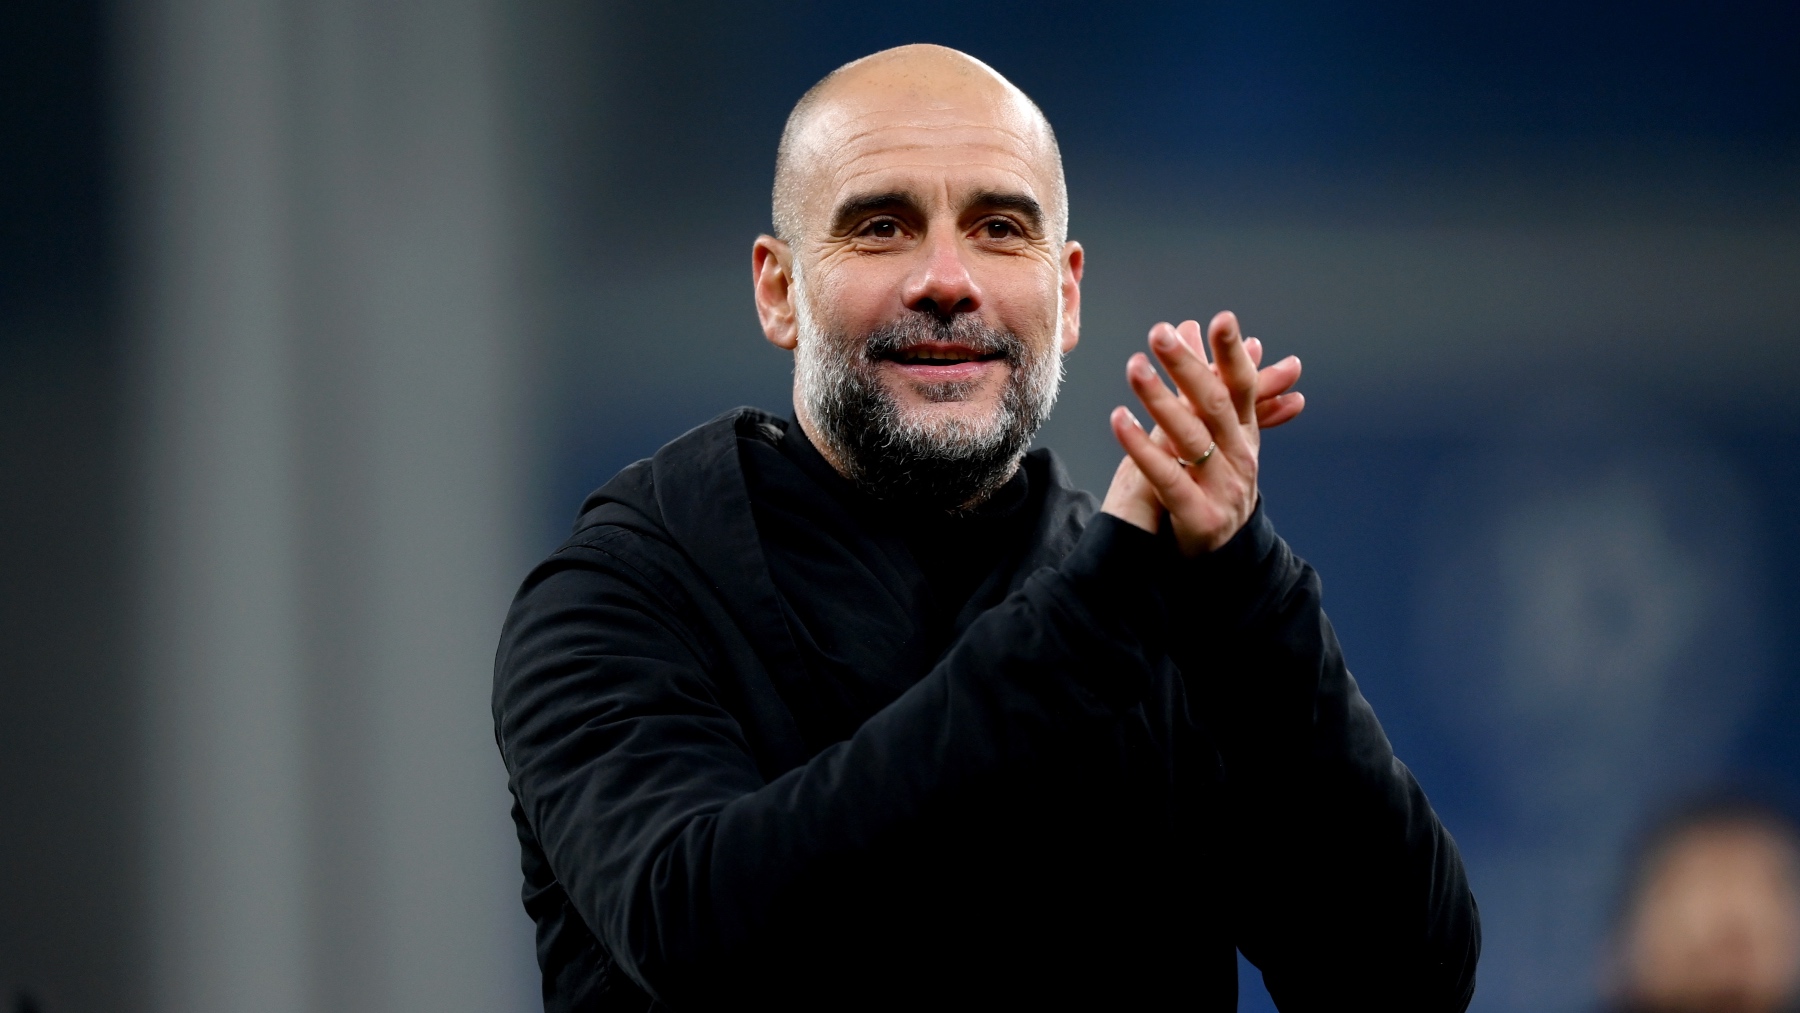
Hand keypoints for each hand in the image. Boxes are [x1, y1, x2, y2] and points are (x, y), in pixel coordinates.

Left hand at [1101, 312, 1276, 554]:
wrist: (1217, 558)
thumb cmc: (1209, 484)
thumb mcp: (1213, 434)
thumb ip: (1204, 382)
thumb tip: (1193, 326)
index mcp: (1244, 435)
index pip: (1241, 387)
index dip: (1232, 354)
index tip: (1222, 319)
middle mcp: (1240, 458)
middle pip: (1214, 405)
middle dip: (1187, 367)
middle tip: (1161, 334)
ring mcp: (1223, 489)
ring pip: (1190, 438)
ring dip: (1160, 399)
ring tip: (1135, 366)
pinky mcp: (1200, 518)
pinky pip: (1167, 478)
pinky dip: (1142, 447)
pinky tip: (1119, 420)